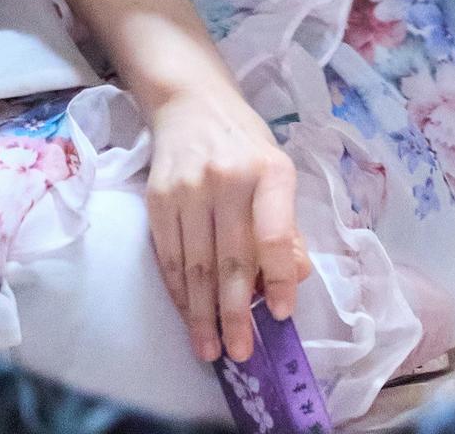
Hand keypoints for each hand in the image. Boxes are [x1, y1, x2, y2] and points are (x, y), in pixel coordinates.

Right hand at [145, 75, 312, 365]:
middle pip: (232, 259)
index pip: (275, 234)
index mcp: (270, 170)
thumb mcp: (277, 170)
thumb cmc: (243, 143)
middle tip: (242, 352)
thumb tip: (296, 276)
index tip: (283, 315)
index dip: (280, 278)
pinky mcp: (158, 200)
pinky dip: (179, 293)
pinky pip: (169, 258)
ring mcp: (189, 190)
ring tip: (212, 349)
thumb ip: (286, 224)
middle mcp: (229, 179)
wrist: (191, 103)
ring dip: (203, 315)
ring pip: (197, 267)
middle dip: (237, 313)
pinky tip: (188, 316)